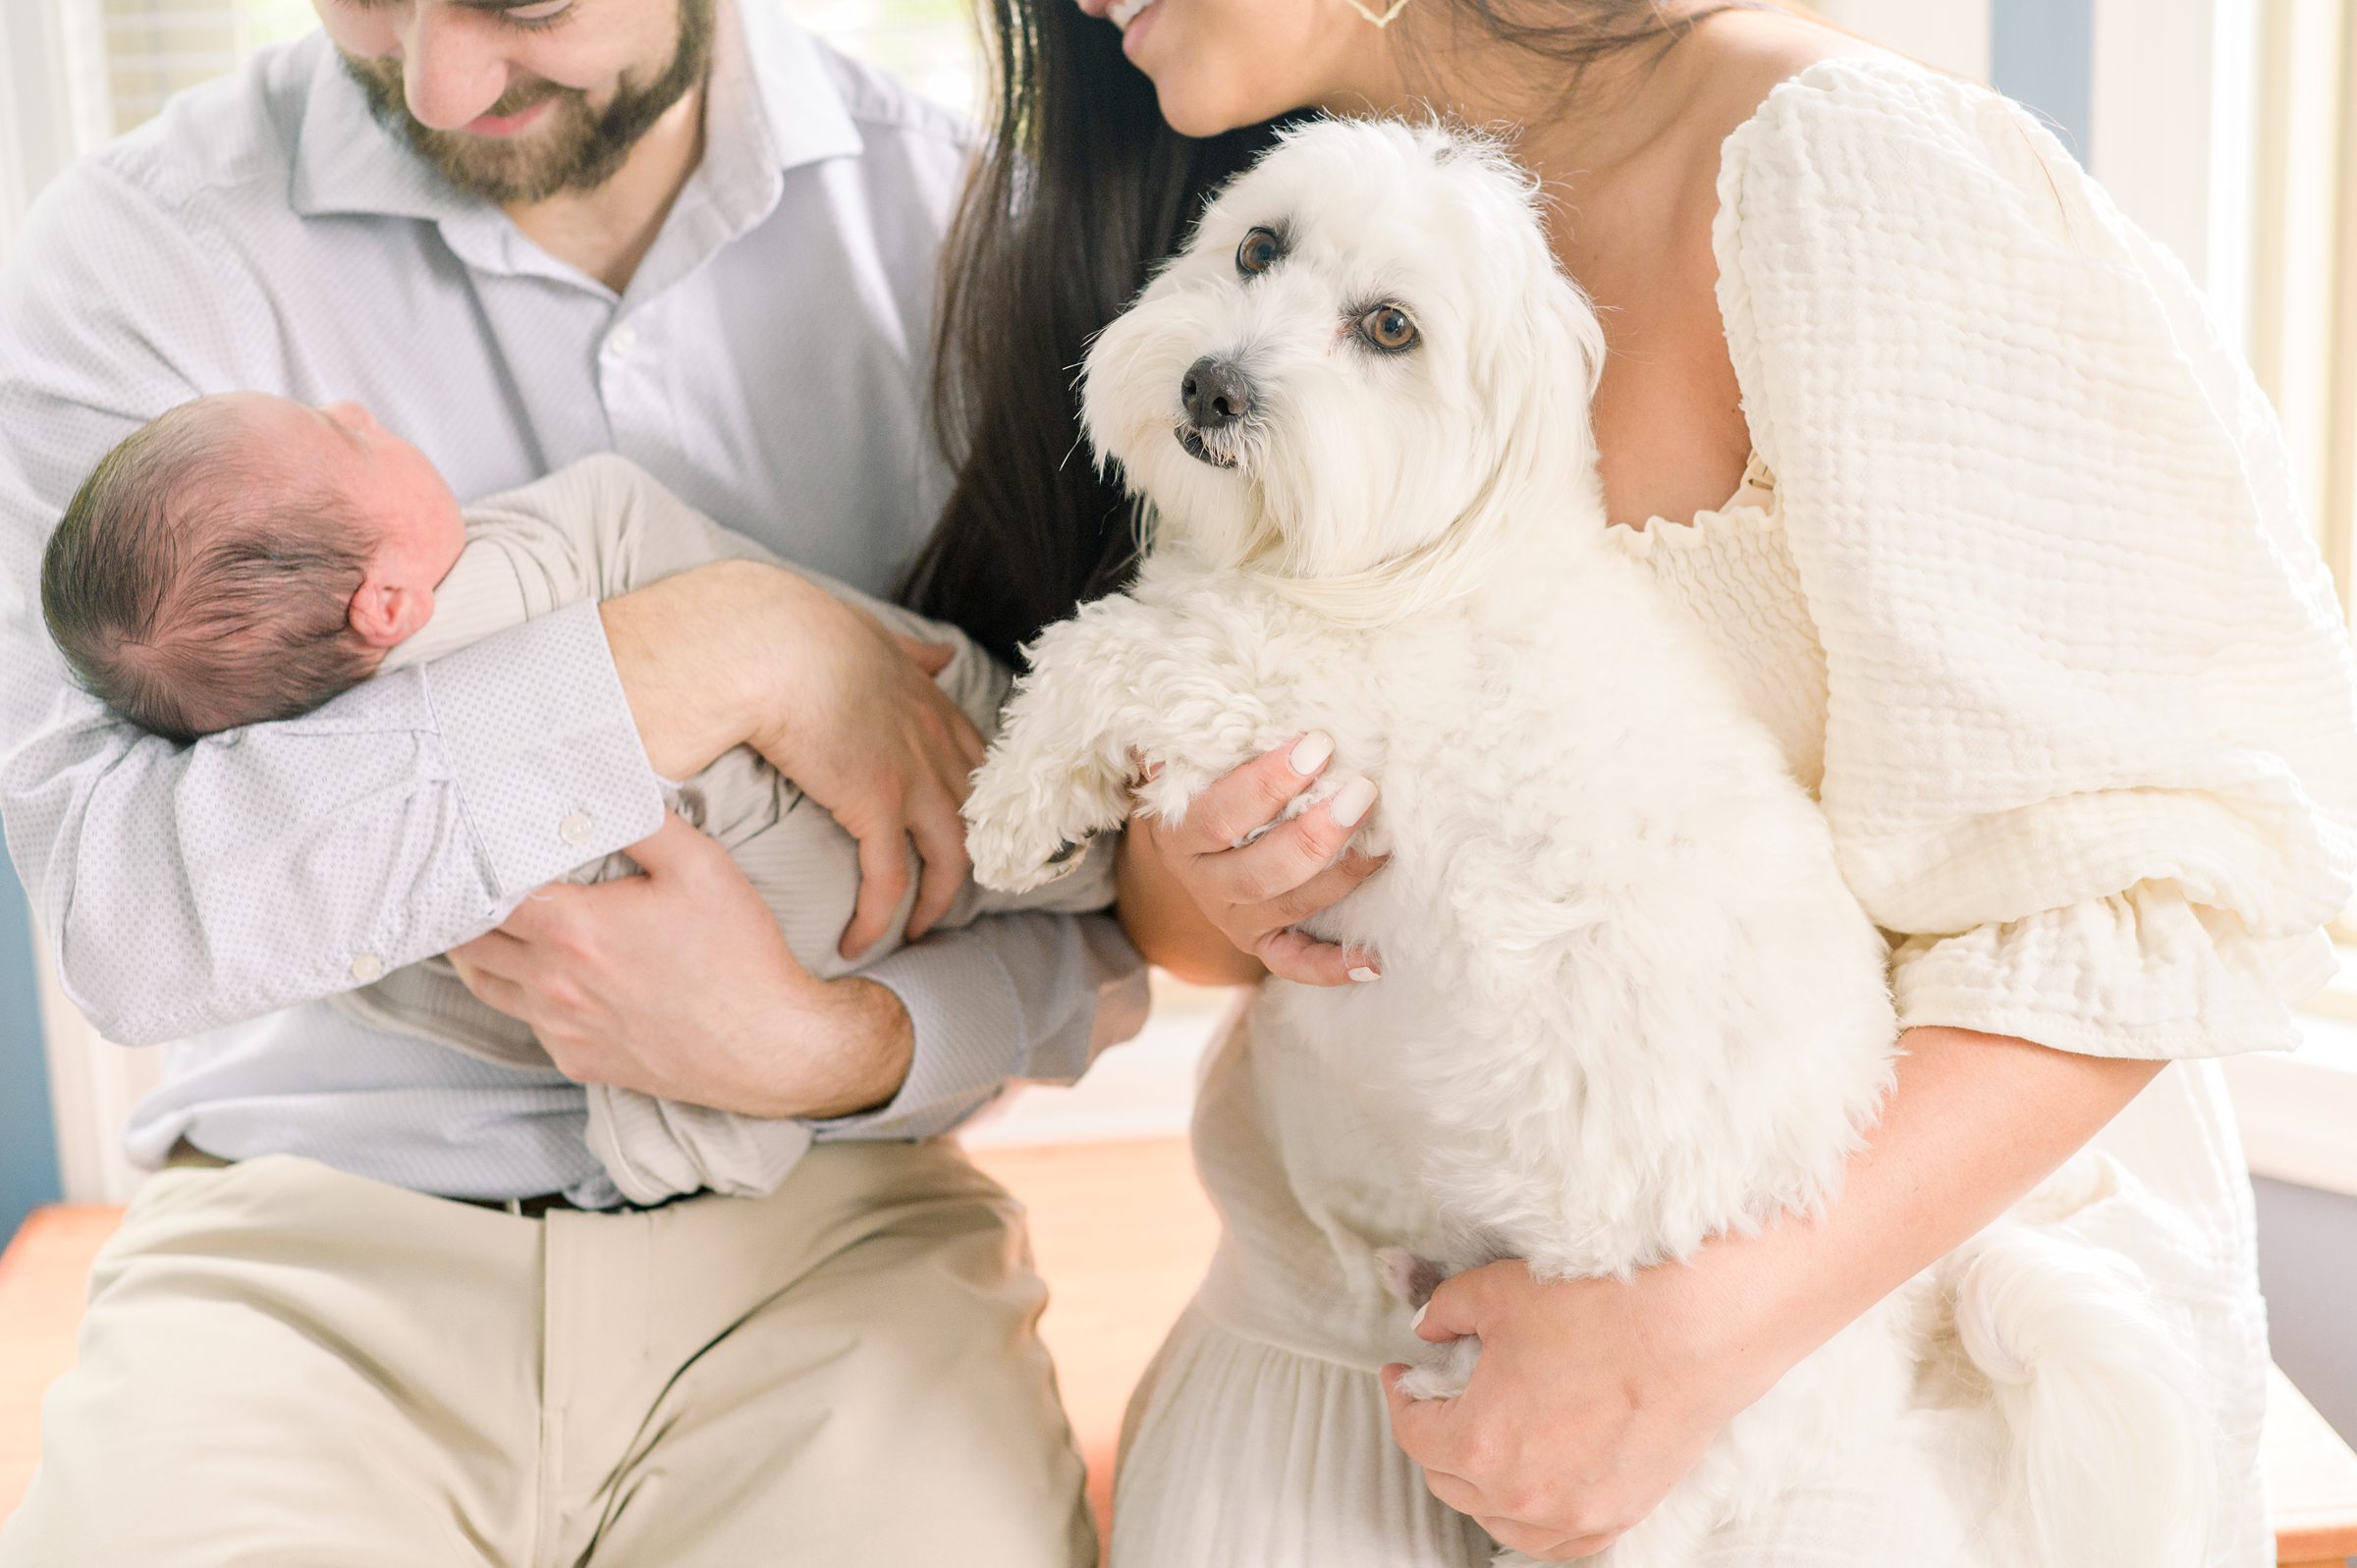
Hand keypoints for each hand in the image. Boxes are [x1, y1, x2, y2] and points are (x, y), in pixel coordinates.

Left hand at [447, 814, 914, 1117]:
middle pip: (470, 944)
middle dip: (466, 911)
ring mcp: (563, 1029)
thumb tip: (600, 787)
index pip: (485, 895)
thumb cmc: (739, 955)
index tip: (473, 849)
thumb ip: (642, 821)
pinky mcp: (578, 1060)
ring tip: (490, 925)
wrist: (771, 1046)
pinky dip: (525, 996)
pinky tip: (550, 975)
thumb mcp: (701, 866)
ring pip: (488, 987)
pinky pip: (529, 1024)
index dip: (473, 868)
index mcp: (575, 930)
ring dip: (483, 954)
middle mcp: (555, 984)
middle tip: (470, 884)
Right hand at [601, 562, 983, 957]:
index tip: (962, 831)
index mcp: (931, 703)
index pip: (975, 762)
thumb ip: (912, 653)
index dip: (974, 802)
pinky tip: (859, 940)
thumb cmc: (802, 632)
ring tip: (912, 932)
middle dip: (968, 861)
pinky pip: (890, 880)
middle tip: (946, 895)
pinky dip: (879, 917)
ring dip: (936, 902)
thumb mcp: (875, 635)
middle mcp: (934, 742)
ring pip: (950, 857)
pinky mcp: (876, 806)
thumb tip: (944, 655)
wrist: (766, 644)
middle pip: (974, 816)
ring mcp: (912, 776)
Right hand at [1123, 733, 1384, 985]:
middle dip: (1315, 833)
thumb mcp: (1187, 761)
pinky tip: (1376, 959)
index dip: (1268, 782)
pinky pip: (1294, 964)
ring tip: (1384, 842)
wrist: (1185, 851)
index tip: (1319, 745)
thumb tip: (1221, 689)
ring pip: (1288, 906)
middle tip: (1363, 792)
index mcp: (1181, 833)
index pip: (1220, 813)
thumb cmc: (1201, 786)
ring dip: (1340, 876)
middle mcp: (1205, 884)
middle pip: (1259, 870)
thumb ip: (1198, 736)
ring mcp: (1235, 919)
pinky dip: (1333, 967)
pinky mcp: (1261, 945)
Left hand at [1380, 1259, 1765, 1559]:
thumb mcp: (1497, 1293)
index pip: (1415, 1435)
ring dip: (1480, 1485)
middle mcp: (1522, 1493)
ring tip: (1484, 1443)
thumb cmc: (1599, 1309)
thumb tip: (1428, 1327)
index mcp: (1480, 1441)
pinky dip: (1534, 1518)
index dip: (1401, 1400)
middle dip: (1436, 1439)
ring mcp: (1573, 1513)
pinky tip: (1533, 1489)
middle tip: (1441, 1401)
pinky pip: (1556, 1541)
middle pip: (1450, 1482)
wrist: (1693, 1328)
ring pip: (1499, 1519)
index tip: (1403, 1376)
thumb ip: (1446, 1311)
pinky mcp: (1617, 1515)